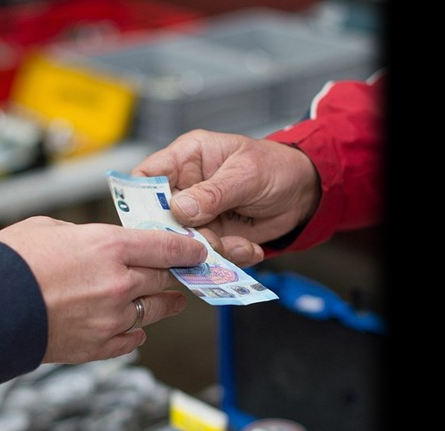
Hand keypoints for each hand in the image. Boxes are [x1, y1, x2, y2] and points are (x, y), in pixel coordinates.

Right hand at [0, 216, 206, 362]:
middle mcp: (118, 283)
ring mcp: (111, 318)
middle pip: (164, 279)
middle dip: (176, 275)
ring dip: (163, 304)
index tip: (197, 251)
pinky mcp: (98, 346)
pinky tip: (135, 328)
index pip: (167, 246)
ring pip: (154, 311)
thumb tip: (98, 244)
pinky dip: (135, 332)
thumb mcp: (50, 228)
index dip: (187, 249)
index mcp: (109, 246)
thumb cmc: (9, 263)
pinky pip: (132, 340)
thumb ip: (86, 236)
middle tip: (184, 274)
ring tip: (171, 301)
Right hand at [132, 129, 320, 266]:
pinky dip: (231, 257)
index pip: (147, 176)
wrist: (305, 193)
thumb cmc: (276, 167)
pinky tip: (250, 247)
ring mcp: (199, 216)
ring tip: (239, 245)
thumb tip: (180, 208)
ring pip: (185, 242)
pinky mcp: (215, 236)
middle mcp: (187, 187)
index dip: (139, 199)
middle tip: (206, 241)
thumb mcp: (246, 174)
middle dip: (181, 235)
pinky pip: (210, 255)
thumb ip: (213, 193)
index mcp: (187, 159)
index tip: (149, 222)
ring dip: (211, 250)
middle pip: (161, 217)